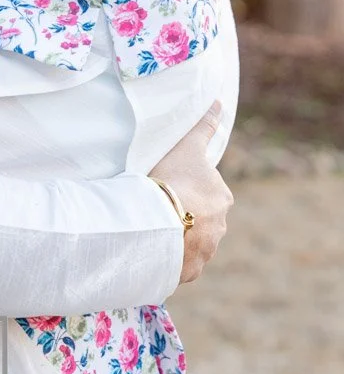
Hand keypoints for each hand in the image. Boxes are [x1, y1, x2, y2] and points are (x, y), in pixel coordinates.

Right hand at [150, 100, 233, 284]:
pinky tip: (153, 249)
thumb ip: (203, 126)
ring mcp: (206, 251)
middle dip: (186, 214)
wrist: (159, 221)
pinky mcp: (190, 271)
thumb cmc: (173, 179)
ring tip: (153, 229)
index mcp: (222, 198)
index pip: (208, 192)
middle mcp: (220, 227)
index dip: (188, 187)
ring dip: (177, 237)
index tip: (169, 186)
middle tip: (158, 206)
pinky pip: (179, 263)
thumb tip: (219, 102)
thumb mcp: (188, 147)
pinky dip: (170, 258)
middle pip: (202, 219)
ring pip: (191, 242)